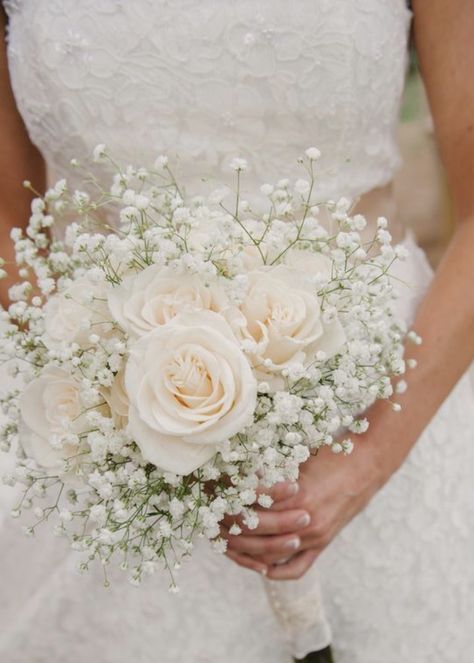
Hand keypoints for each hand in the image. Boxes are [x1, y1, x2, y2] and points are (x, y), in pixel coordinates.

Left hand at [223, 436, 386, 579]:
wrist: (368, 462)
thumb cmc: (332, 453)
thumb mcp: (299, 457)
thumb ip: (273, 470)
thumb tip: (240, 472)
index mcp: (296, 493)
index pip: (252, 504)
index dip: (230, 498)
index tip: (216, 491)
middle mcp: (305, 519)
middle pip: (257, 531)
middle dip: (232, 524)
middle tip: (215, 516)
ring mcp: (315, 535)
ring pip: (272, 553)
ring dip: (247, 549)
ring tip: (230, 539)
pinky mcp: (324, 543)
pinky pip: (295, 568)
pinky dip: (275, 570)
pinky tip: (260, 566)